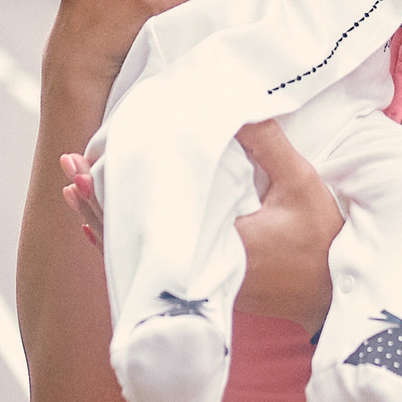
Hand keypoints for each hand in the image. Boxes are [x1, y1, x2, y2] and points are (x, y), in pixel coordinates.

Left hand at [60, 121, 340, 334]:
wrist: (330, 295)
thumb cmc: (320, 240)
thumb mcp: (301, 185)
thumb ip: (269, 146)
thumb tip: (236, 107)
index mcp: (216, 244)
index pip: (150, 218)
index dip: (115, 193)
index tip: (89, 167)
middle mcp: (194, 270)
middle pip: (130, 236)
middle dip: (98, 200)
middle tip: (71, 167)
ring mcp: (193, 282)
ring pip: (134, 253)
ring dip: (105, 218)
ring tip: (75, 187)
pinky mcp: (197, 285)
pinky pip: (148, 266)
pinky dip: (122, 244)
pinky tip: (99, 227)